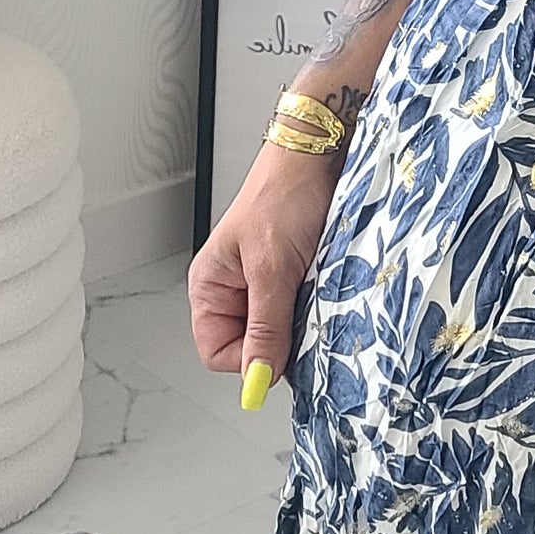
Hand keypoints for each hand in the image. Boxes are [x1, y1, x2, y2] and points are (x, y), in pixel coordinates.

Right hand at [187, 145, 339, 403]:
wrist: (320, 157)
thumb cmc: (285, 195)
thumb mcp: (273, 268)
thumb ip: (266, 327)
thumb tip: (257, 376)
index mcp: (210, 286)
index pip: (217, 352)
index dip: (247, 360)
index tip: (279, 353)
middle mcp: (235, 290)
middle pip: (251, 346)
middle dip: (279, 340)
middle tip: (301, 314)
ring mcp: (266, 286)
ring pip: (282, 331)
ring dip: (302, 321)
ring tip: (312, 291)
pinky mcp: (296, 279)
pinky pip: (303, 312)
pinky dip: (316, 308)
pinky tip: (324, 288)